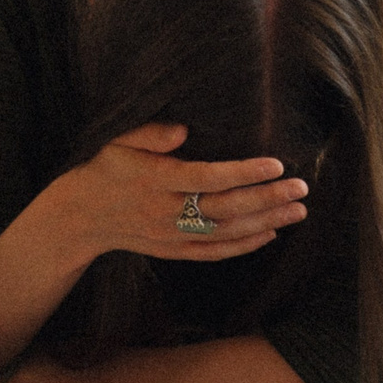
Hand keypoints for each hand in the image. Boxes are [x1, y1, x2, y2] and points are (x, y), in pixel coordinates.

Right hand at [14, 122, 306, 271]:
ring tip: (298, 209)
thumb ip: (148, 133)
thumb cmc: (104, 168)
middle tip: (301, 187)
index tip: (276, 164)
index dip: (243, 173)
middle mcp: (164, 211)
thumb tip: (183, 129)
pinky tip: (270, 233)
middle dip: (267, 198)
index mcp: (154, 180)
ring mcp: (170, 236)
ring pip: (226, 233)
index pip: (206, 177)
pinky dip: (244, 245)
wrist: (80, 215)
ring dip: (266, 222)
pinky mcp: (173, 251)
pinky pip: (214, 252)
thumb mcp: (116, 140)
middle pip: (224, 208)